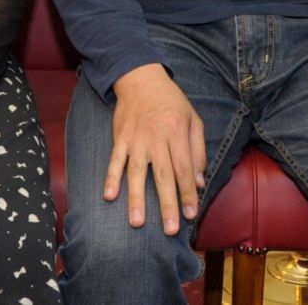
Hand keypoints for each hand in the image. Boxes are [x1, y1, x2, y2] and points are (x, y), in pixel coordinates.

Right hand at [107, 63, 206, 234]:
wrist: (141, 78)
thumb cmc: (172, 102)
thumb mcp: (193, 120)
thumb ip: (198, 151)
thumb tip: (198, 182)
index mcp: (177, 132)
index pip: (184, 169)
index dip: (188, 193)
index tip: (191, 216)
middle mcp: (156, 137)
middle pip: (162, 176)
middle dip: (167, 204)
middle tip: (170, 230)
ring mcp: (135, 138)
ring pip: (136, 173)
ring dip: (136, 199)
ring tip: (137, 223)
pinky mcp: (120, 138)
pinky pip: (115, 160)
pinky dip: (111, 178)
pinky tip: (109, 196)